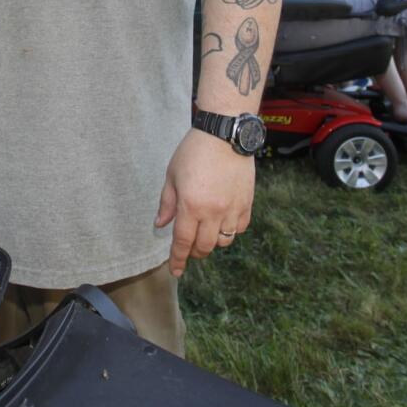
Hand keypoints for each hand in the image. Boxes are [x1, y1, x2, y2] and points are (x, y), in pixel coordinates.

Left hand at [155, 128, 255, 277]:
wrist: (224, 135)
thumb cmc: (193, 152)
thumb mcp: (172, 175)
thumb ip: (167, 203)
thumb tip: (160, 225)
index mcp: (190, 206)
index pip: (183, 242)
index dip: (178, 259)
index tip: (175, 271)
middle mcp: (213, 212)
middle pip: (204, 247)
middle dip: (194, 252)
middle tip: (188, 248)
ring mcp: (232, 209)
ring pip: (224, 241)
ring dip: (213, 243)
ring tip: (205, 233)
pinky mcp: (247, 203)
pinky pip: (240, 228)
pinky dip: (231, 231)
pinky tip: (223, 222)